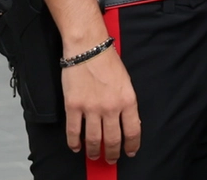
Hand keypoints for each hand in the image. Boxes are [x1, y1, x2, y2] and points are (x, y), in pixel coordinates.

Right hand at [62, 46, 139, 163]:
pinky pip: (73, 132)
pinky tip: (76, 147)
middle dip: (112, 153)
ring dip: (94, 151)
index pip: (133, 130)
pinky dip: (74, 143)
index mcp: (128, 100)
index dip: (132, 145)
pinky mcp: (73, 106)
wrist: (88, 49)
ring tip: (94, 156)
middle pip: (113, 139)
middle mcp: (111, 107)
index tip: (130, 152)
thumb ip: (126, 104)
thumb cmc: (109, 63)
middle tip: (111, 159)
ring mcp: (91, 108)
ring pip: (93, 139)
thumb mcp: (127, 83)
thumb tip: (125, 123)